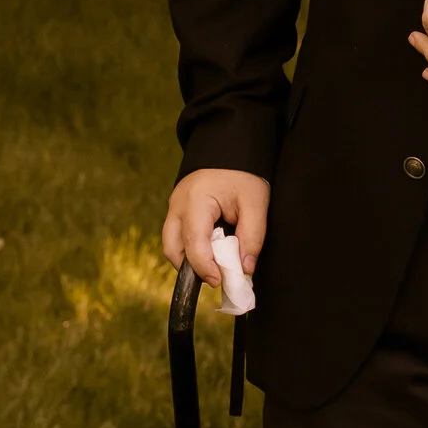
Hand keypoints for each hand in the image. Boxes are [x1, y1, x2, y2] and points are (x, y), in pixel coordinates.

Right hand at [162, 168, 268, 289]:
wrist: (231, 147)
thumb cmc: (244, 174)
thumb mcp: (256, 203)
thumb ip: (252, 237)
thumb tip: (245, 269)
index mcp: (196, 201)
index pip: (193, 243)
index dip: (205, 267)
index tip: (220, 281)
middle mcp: (178, 205)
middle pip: (172, 248)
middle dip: (191, 268)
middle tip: (216, 276)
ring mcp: (174, 206)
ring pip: (171, 244)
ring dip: (188, 260)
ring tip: (214, 264)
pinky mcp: (177, 208)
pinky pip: (176, 235)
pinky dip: (189, 248)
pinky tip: (211, 249)